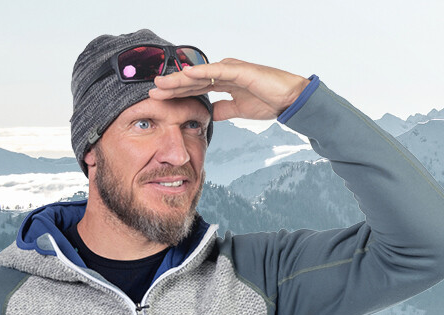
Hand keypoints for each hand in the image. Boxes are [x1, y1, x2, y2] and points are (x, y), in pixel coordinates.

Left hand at [150, 58, 309, 122]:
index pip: (196, 86)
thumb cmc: (270, 101)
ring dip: (180, 79)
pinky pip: (217, 71)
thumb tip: (209, 115)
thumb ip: (223, 110)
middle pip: (193, 79)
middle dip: (172, 85)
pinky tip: (186, 74)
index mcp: (224, 81)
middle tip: (153, 90)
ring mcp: (231, 70)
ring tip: (162, 83)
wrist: (291, 100)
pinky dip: (201, 72)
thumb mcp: (239, 109)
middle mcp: (225, 72)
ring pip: (201, 74)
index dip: (177, 92)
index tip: (160, 98)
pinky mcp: (240, 70)